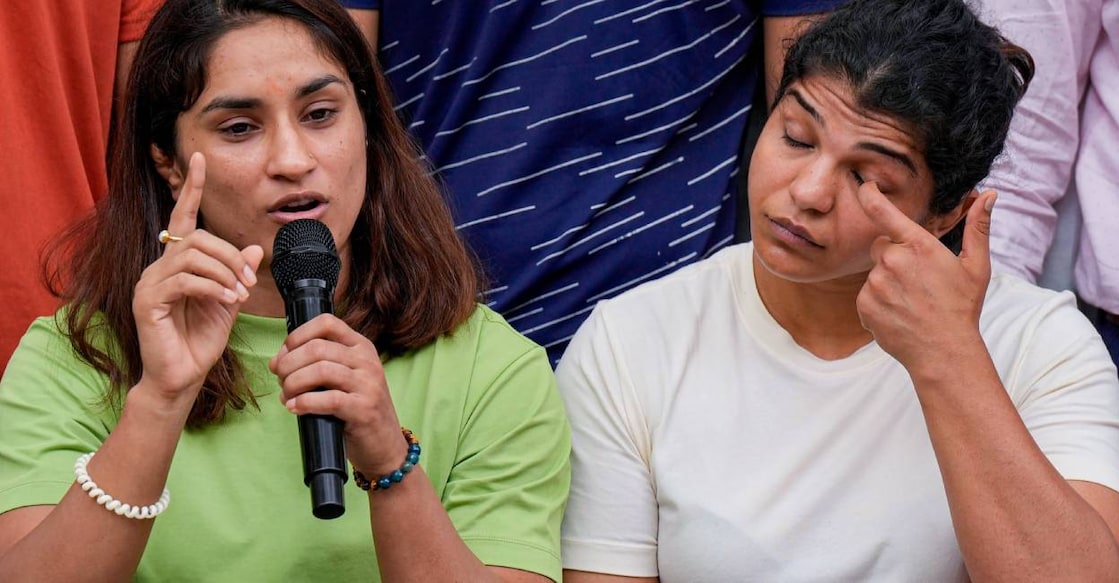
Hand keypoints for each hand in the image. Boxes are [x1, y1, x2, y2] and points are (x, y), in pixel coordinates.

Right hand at [132, 153, 263, 404]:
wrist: (182, 377)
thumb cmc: (201, 342)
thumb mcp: (229, 303)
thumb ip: (239, 275)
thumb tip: (257, 249)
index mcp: (177, 263)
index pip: (183, 218)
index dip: (192, 188)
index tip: (200, 158)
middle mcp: (159, 267)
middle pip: (197, 238)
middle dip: (231, 256)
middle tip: (250, 283)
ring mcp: (149, 283)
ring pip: (192, 256)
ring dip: (225, 272)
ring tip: (240, 294)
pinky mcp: (147, 301)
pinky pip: (185, 280)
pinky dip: (213, 287)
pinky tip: (229, 302)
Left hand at [269, 315, 408, 476]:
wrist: (384, 445)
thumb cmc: (356, 411)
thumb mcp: (342, 379)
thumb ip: (314, 365)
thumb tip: (276, 361)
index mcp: (361, 347)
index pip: (326, 322)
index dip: (297, 336)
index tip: (284, 355)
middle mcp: (367, 361)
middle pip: (316, 347)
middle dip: (289, 364)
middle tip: (282, 381)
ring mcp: (369, 384)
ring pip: (320, 370)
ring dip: (293, 383)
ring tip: (287, 396)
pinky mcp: (364, 409)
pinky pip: (328, 399)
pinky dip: (304, 403)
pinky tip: (295, 409)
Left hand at [854, 182, 994, 375]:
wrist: (944, 351)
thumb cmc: (962, 307)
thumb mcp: (976, 266)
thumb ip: (978, 228)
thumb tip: (989, 195)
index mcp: (918, 246)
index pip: (883, 212)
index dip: (870, 196)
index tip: (866, 187)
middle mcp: (893, 262)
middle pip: (881, 246)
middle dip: (894, 255)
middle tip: (917, 278)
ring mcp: (876, 284)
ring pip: (875, 273)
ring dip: (888, 281)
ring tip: (912, 301)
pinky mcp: (865, 305)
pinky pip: (866, 295)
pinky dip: (879, 302)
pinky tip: (900, 313)